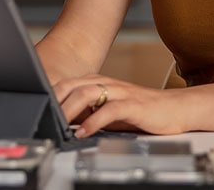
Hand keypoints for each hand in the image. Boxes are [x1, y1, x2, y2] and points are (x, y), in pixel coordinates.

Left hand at [53, 75, 187, 136]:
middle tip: (43, 116)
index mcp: (98, 83)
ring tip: (59, 123)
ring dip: (70, 108)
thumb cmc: (142, 111)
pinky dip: (94, 120)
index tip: (36, 109)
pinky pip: (109, 110)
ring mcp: (120, 92)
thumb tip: (63, 122)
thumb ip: (87, 113)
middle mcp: (107, 84)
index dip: (49, 96)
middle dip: (54, 100)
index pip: (66, 85)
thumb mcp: (109, 111)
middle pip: (72, 85)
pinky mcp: (133, 105)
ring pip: (87, 93)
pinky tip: (84, 131)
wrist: (176, 109)